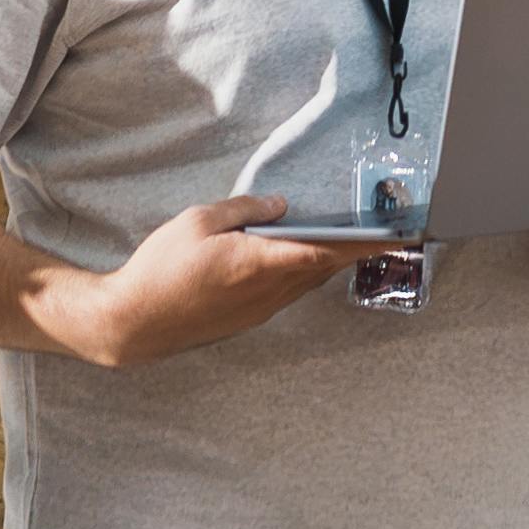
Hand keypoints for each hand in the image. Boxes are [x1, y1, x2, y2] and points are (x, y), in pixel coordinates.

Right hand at [57, 194, 365, 368]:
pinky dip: (302, 275)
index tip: (394, 236)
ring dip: (327, 263)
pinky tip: (297, 259)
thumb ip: (243, 210)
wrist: (134, 323)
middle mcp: (267, 292)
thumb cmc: (161, 269)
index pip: (325, 250)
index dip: (363, 243)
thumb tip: (279, 205)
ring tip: (346, 241)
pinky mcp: (246, 320)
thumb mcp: (198, 221)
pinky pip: (287, 294)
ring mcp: (258, 311)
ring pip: (305, 283)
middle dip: (352, 250)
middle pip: (322, 268)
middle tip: (380, 231)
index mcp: (259, 263)